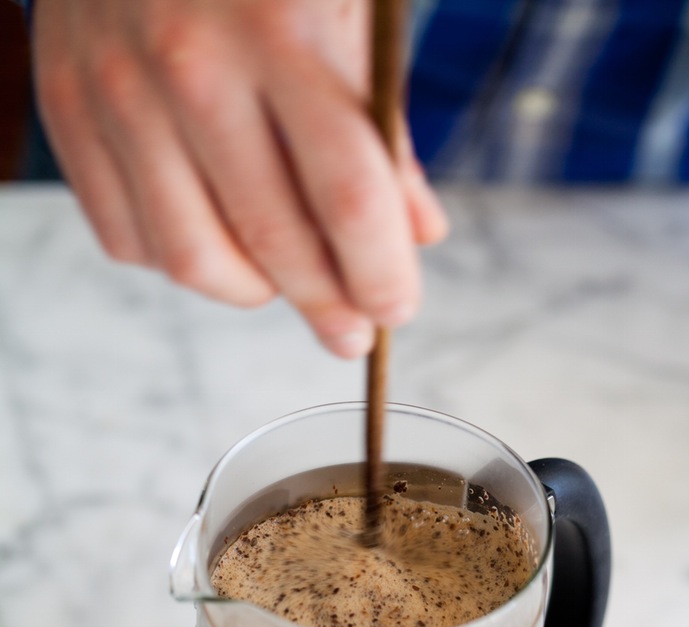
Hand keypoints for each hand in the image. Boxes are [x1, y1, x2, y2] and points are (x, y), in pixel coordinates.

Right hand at [32, 0, 448, 356]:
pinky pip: (129, 239)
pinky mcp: (67, 109)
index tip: (396, 310)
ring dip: (252, 293)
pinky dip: (180, 261)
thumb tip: (419, 233)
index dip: (379, 272)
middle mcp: (191, 64)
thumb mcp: (346, 8)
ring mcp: (118, 90)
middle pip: (274, 240)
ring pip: (193, 260)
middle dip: (327, 305)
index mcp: (281, 28)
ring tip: (279, 283)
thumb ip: (381, 125)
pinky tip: (213, 236)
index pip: (346, 193)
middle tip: (351, 331)